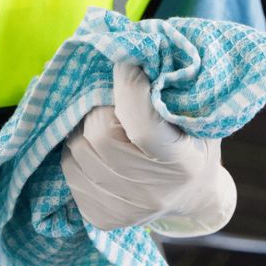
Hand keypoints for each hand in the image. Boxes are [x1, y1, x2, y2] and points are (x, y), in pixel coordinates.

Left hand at [61, 62, 235, 237]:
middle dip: (99, 106)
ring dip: (84, 126)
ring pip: (77, 148)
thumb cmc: (193, 138)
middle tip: (110, 98)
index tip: (125, 63)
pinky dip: (77, 150)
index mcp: (184, 163)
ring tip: (104, 120)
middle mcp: (154, 193)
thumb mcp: (195, 109)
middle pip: (100, 134)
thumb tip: (129, 46)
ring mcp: (126, 210)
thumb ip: (166, 83)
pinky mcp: (102, 219)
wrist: (193, 195)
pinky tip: (97, 146)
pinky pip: (69, 171)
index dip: (128, 86)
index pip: (144, 123)